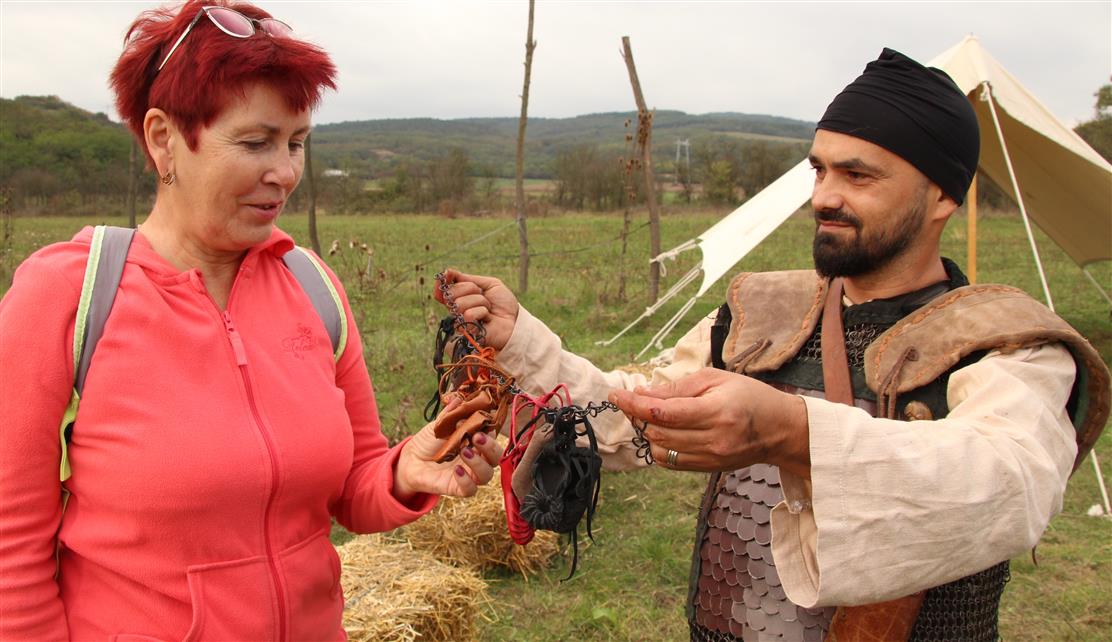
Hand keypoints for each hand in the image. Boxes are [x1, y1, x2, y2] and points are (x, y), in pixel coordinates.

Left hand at [394, 420, 503, 499]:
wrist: (410, 459)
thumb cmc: (429, 440)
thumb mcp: (439, 425)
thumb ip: (450, 414)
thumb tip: (458, 399)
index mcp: (476, 441)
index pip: (493, 436)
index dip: (491, 430)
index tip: (483, 422)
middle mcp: (477, 458)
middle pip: (496, 457)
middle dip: (490, 447)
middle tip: (477, 437)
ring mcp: (469, 474)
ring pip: (487, 474)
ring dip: (479, 463)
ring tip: (464, 451)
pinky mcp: (458, 488)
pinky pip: (470, 490)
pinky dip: (466, 481)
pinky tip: (456, 470)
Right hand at [435, 269, 518, 349]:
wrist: (515, 319)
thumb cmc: (503, 304)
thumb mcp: (489, 284)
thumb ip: (469, 279)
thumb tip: (448, 271)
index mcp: (461, 297)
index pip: (442, 291)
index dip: (441, 283)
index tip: (446, 275)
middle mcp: (458, 309)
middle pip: (451, 293)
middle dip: (471, 289)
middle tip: (483, 295)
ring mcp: (461, 321)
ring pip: (460, 303)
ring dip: (480, 302)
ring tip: (488, 308)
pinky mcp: (467, 331)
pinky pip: (468, 315)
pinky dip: (482, 312)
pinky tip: (488, 318)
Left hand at [608, 368, 810, 477]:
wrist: (780, 430)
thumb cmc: (750, 397)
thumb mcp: (716, 379)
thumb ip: (679, 388)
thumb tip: (644, 393)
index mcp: (716, 412)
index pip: (663, 413)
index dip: (634, 404)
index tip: (617, 395)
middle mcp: (712, 440)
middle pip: (658, 433)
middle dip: (637, 417)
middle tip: (630, 402)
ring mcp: (710, 458)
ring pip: (661, 450)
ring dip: (646, 433)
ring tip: (645, 416)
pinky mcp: (708, 469)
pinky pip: (672, 462)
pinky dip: (659, 447)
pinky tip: (660, 432)